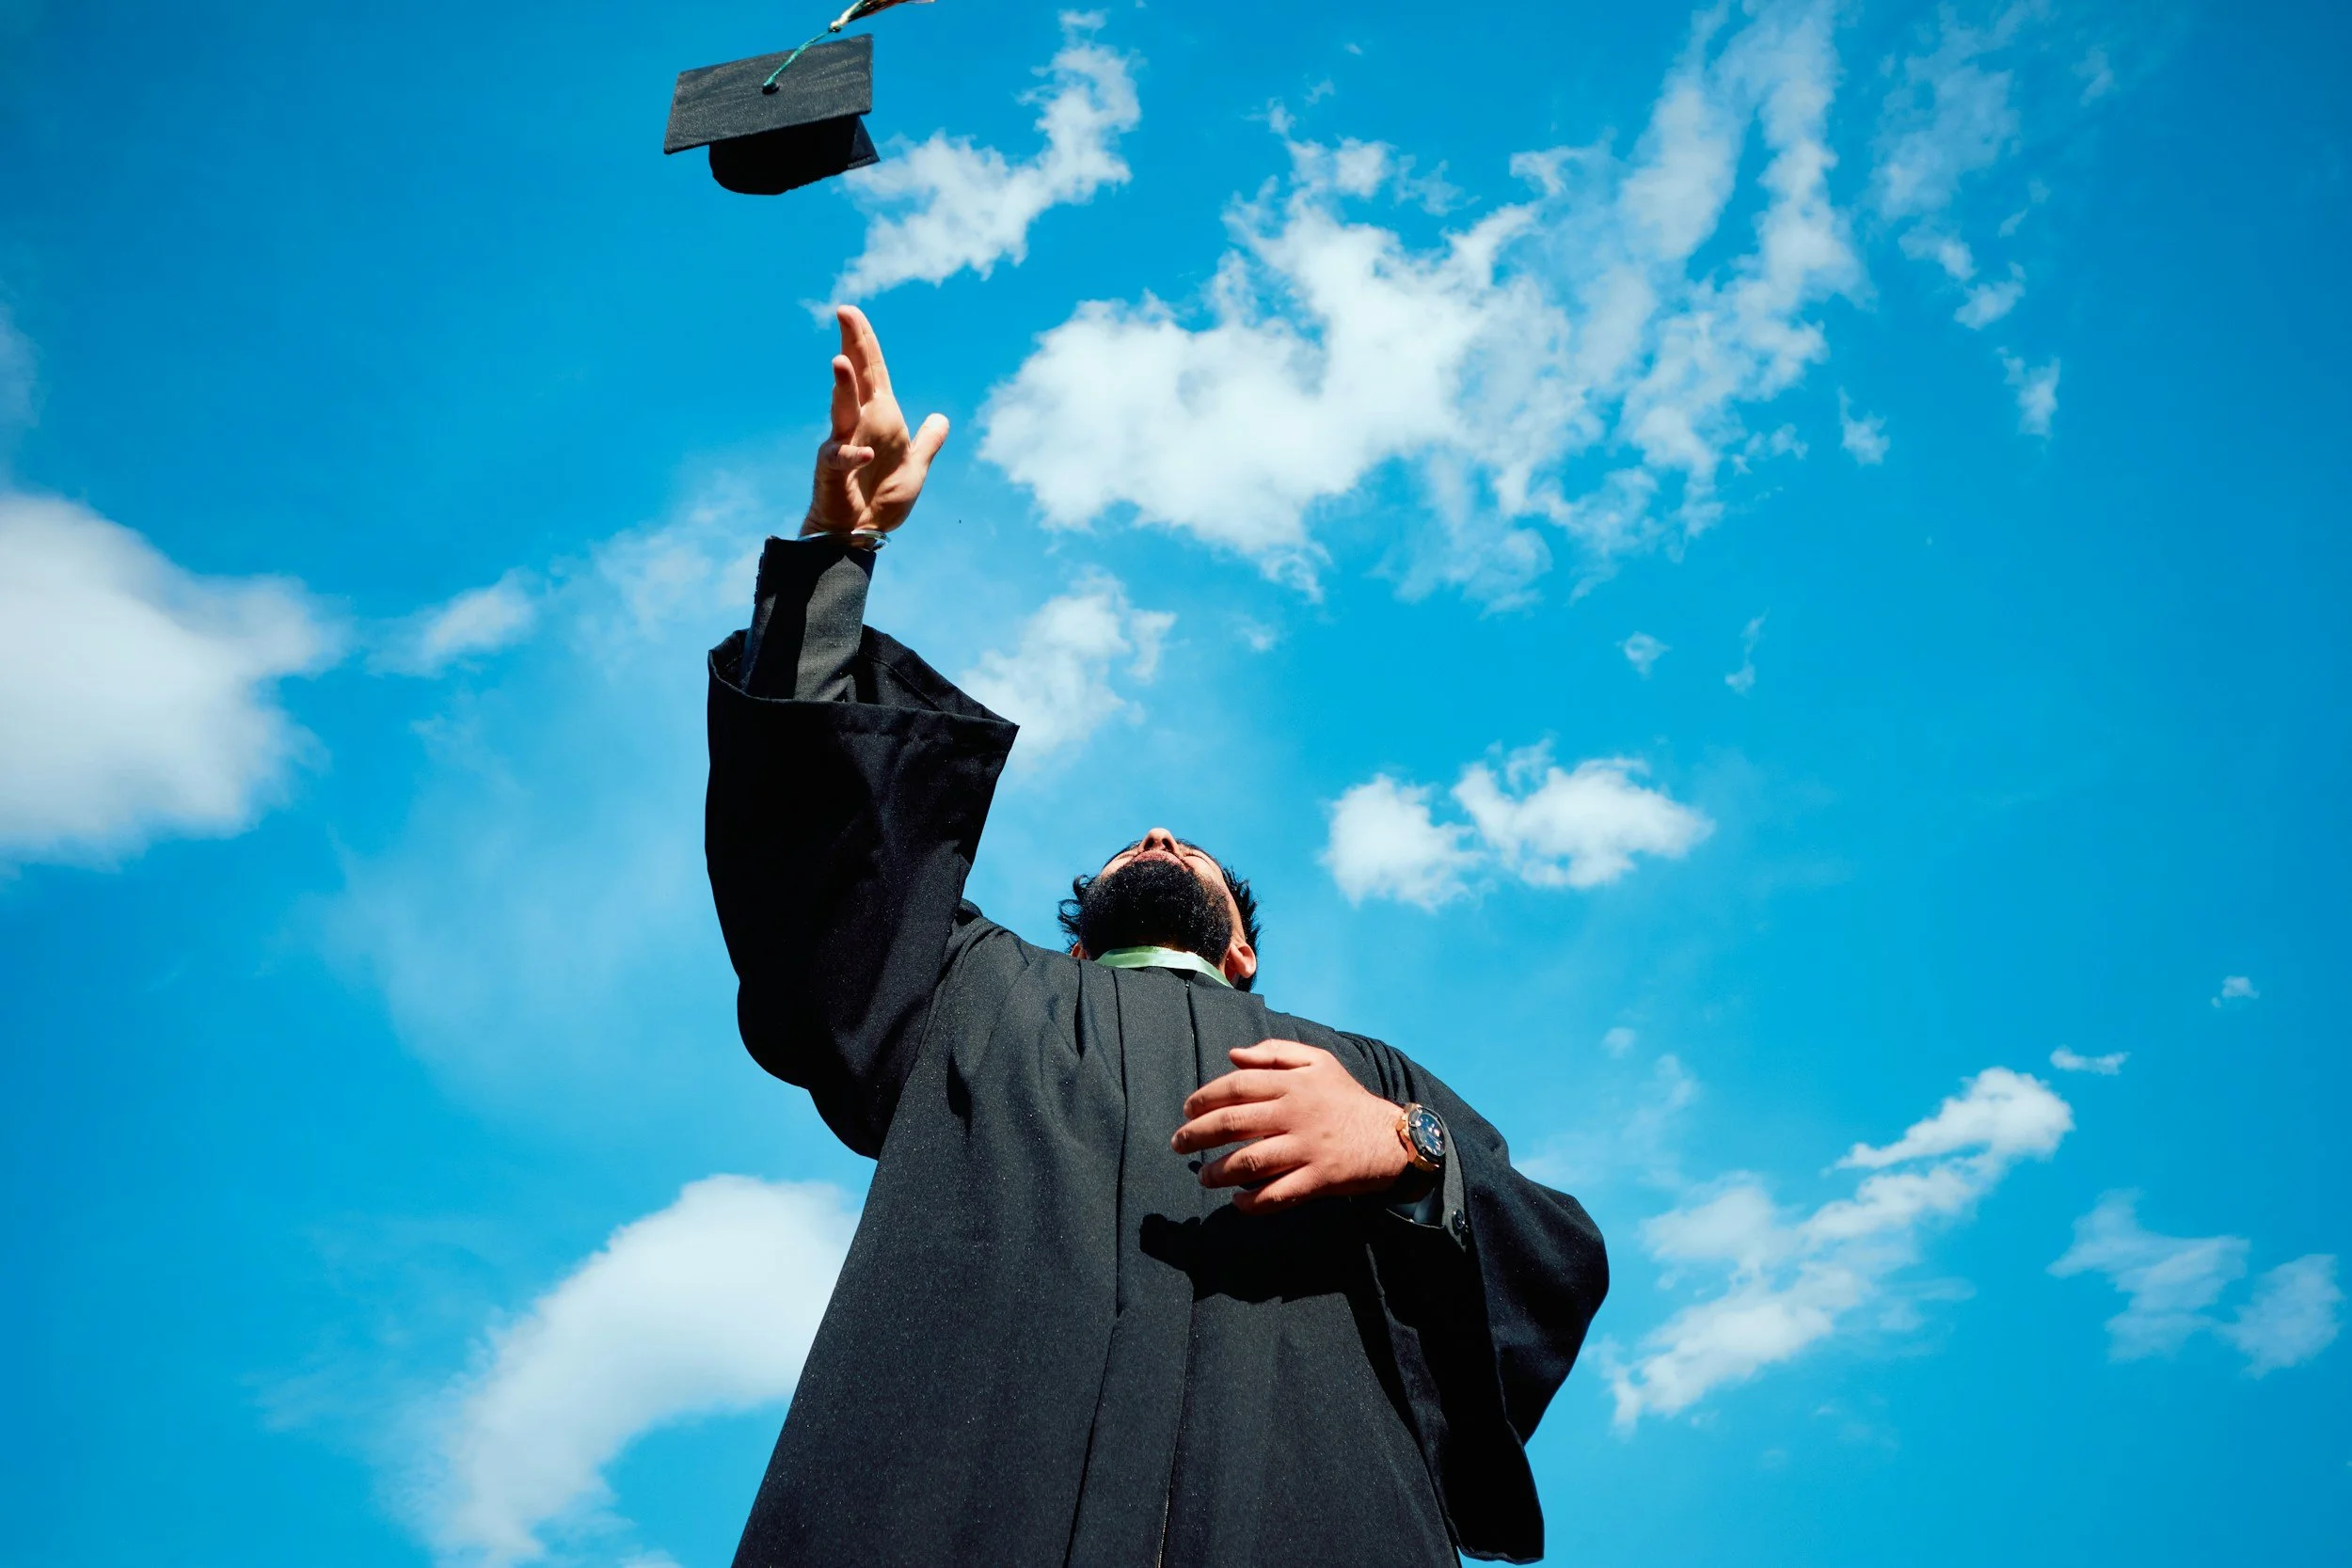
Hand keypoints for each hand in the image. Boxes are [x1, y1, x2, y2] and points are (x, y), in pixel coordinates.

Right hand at [804, 304, 949, 539]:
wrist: (858, 534)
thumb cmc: (881, 502)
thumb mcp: (915, 469)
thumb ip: (928, 443)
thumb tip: (942, 418)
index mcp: (882, 419)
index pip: (875, 373)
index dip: (865, 343)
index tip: (851, 313)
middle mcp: (860, 423)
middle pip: (856, 376)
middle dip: (852, 344)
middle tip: (844, 311)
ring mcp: (843, 442)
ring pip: (842, 407)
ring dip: (843, 386)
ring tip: (840, 360)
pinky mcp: (832, 468)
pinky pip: (842, 457)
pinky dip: (854, 454)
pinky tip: (865, 452)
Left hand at [1171, 1040, 1412, 1214]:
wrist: (1391, 1138)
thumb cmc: (1346, 1098)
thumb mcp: (1318, 1061)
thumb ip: (1275, 1052)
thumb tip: (1232, 1054)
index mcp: (1293, 1083)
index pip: (1237, 1086)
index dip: (1205, 1098)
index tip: (1187, 1110)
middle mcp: (1296, 1113)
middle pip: (1234, 1123)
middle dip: (1198, 1134)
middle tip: (1178, 1144)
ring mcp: (1306, 1148)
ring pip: (1250, 1161)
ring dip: (1218, 1171)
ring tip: (1204, 1176)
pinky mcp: (1318, 1179)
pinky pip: (1277, 1194)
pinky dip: (1253, 1202)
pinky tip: (1238, 1201)